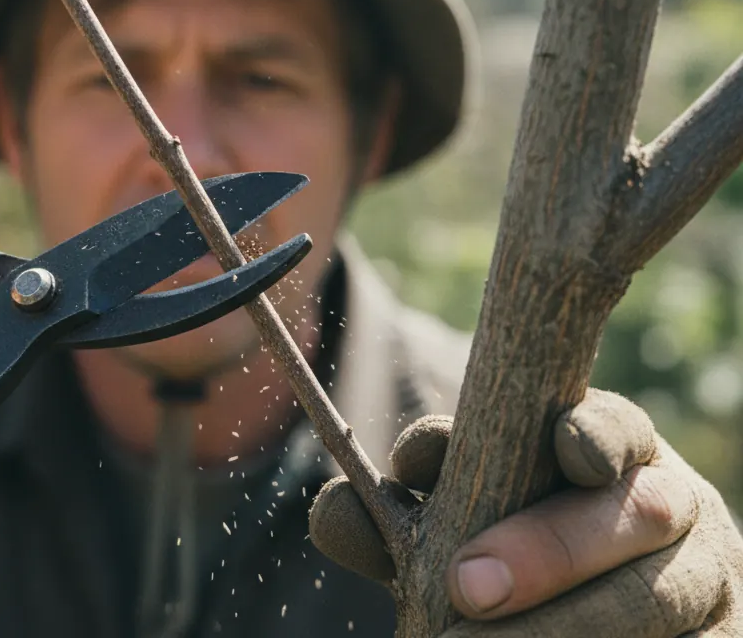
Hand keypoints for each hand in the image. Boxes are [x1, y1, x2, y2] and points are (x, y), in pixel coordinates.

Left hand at [308, 388, 741, 635]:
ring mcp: (704, 581)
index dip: (590, 431)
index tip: (560, 446)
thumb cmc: (495, 554)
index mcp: (605, 450)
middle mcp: (668, 506)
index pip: (611, 425)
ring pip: (659, 600)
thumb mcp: (445, 525)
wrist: (572, 614)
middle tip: (467, 587)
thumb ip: (395, 516)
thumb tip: (339, 512)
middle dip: (549, 549)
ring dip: (569, 625)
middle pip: (633, 514)